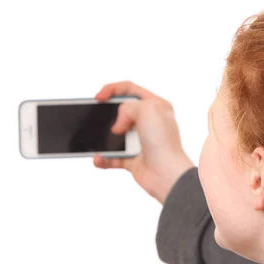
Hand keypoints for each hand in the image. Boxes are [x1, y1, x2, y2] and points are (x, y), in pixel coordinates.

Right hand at [93, 81, 194, 203]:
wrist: (167, 174)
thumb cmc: (163, 142)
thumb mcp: (147, 109)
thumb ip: (127, 107)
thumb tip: (118, 125)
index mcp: (156, 106)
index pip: (130, 89)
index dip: (112, 89)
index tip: (98, 98)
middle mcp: (150, 122)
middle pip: (121, 111)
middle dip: (106, 114)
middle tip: (96, 118)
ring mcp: (141, 141)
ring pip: (115, 135)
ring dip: (103, 138)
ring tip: (96, 140)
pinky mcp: (133, 158)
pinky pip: (113, 156)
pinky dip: (104, 158)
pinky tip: (98, 158)